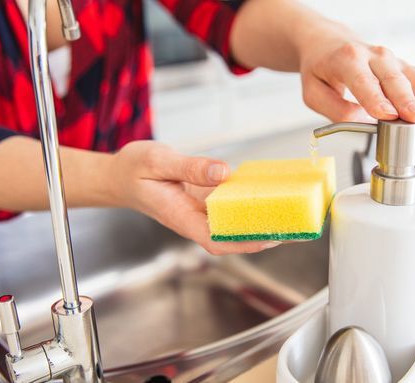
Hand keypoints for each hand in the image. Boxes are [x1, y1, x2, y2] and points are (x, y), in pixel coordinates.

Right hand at [107, 141, 280, 255]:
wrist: (119, 175)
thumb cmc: (133, 171)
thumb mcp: (158, 161)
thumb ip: (190, 166)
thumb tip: (223, 172)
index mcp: (181, 216)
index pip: (218, 239)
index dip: (246, 243)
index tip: (271, 238)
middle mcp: (195, 218)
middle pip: (234, 236)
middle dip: (264, 235)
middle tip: (295, 225)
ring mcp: (201, 211)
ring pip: (235, 222)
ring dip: (261, 220)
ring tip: (292, 211)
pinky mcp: (206, 200)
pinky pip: (231, 205)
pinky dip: (250, 202)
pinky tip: (269, 193)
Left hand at [298, 28, 414, 145]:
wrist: (330, 45)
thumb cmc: (322, 68)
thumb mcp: (313, 92)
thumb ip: (334, 109)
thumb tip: (363, 120)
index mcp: (349, 60)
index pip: (365, 81)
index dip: (377, 98)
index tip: (388, 115)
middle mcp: (377, 58)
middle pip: (399, 81)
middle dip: (413, 104)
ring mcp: (396, 62)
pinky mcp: (408, 68)